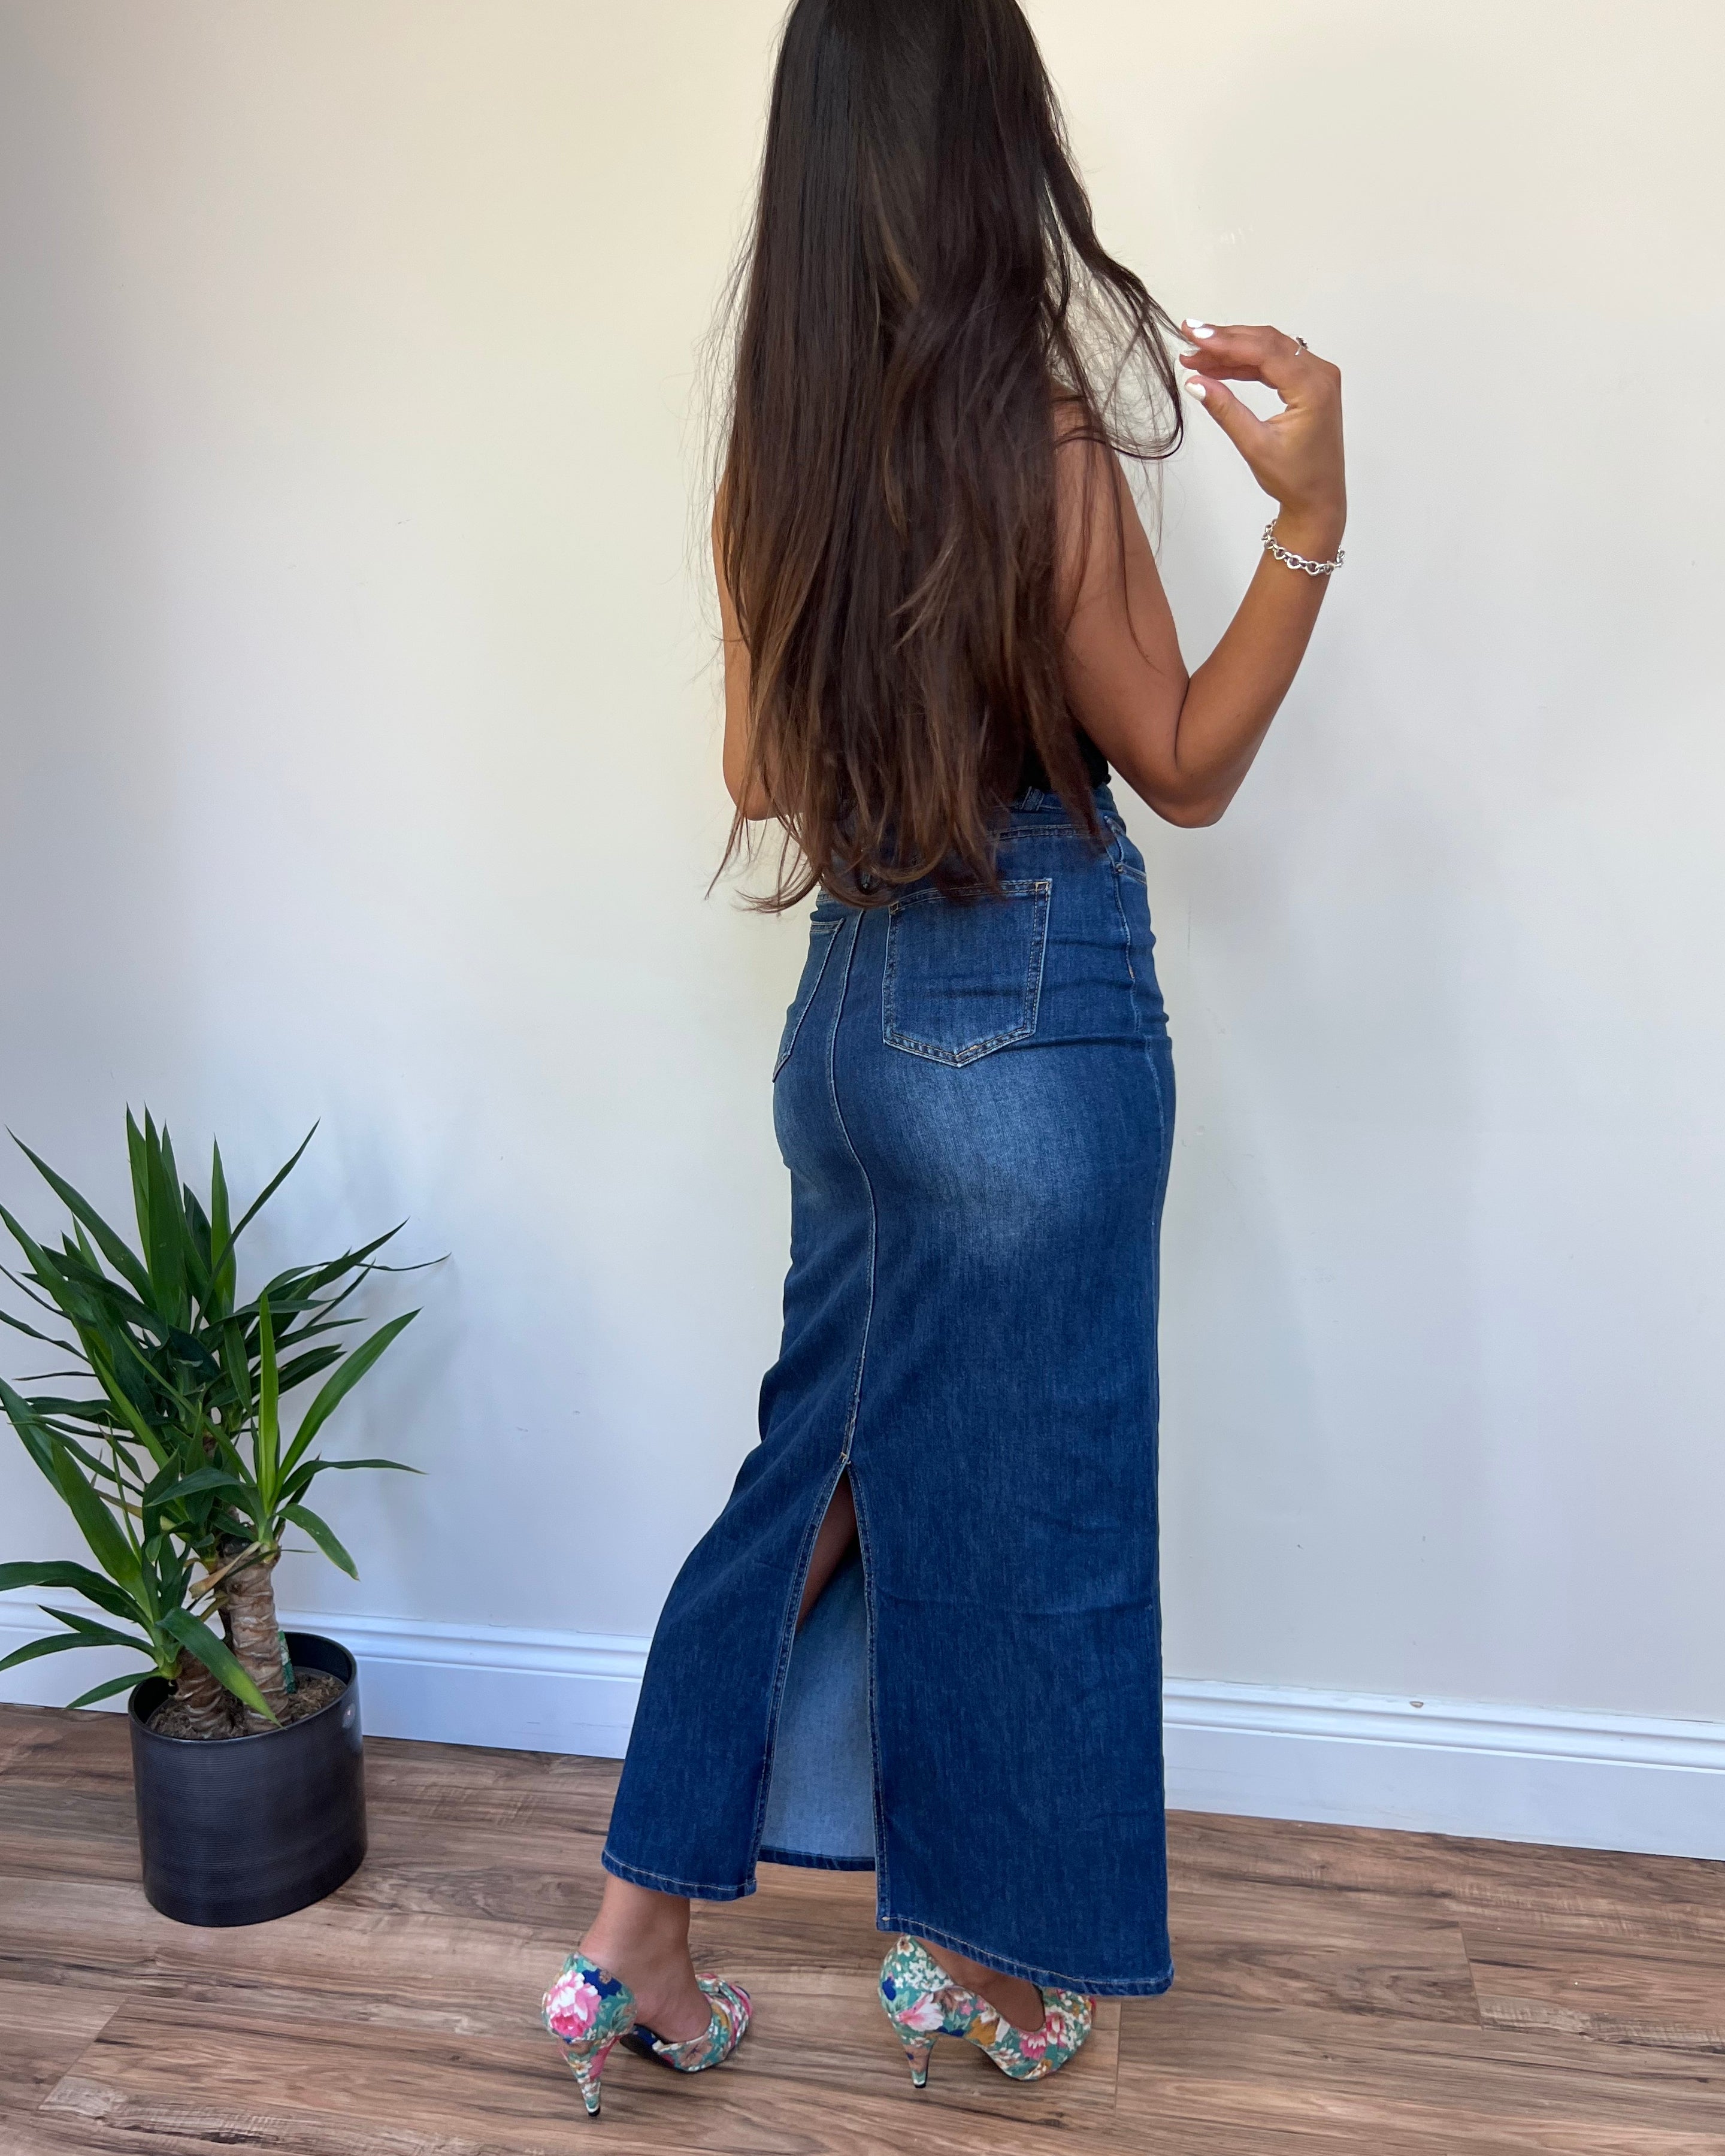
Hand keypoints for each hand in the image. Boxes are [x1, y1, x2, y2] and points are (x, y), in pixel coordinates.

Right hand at [1179, 321, 1345, 552]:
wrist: (1319, 499)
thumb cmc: (1294, 479)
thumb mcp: (1254, 445)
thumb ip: (1225, 410)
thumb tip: (1195, 382)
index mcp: (1312, 388)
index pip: (1263, 350)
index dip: (1225, 340)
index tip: (1193, 334)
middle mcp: (1320, 374)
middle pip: (1267, 342)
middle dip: (1226, 339)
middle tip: (1189, 336)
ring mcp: (1318, 376)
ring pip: (1270, 348)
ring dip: (1234, 350)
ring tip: (1197, 355)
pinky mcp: (1310, 383)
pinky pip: (1276, 362)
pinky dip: (1247, 363)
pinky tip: (1220, 367)